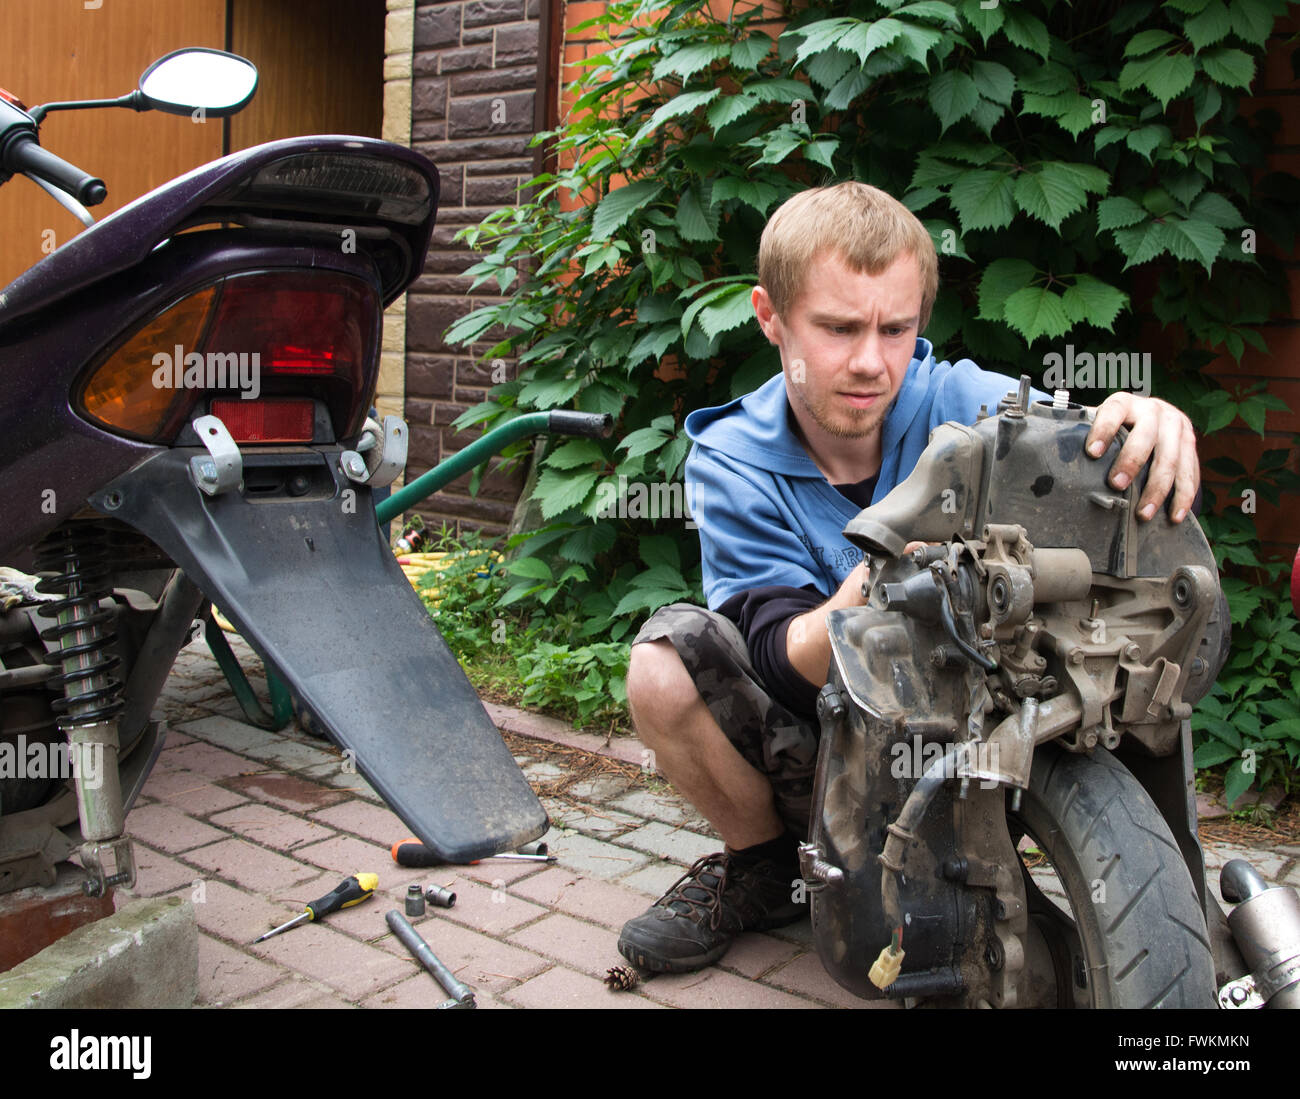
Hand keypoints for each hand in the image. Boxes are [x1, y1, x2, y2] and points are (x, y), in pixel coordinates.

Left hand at [1085, 393, 1198, 523]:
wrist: (1153, 416)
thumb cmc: (1117, 426)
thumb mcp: (1101, 422)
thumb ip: (1084, 434)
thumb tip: (1054, 457)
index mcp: (1126, 403)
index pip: (1114, 411)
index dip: (1103, 430)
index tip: (1092, 452)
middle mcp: (1155, 410)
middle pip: (1147, 436)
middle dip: (1132, 462)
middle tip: (1116, 484)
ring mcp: (1177, 427)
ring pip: (1171, 459)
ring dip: (1158, 489)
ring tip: (1144, 513)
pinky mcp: (1191, 444)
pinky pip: (1190, 472)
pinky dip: (1183, 495)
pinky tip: (1174, 515)